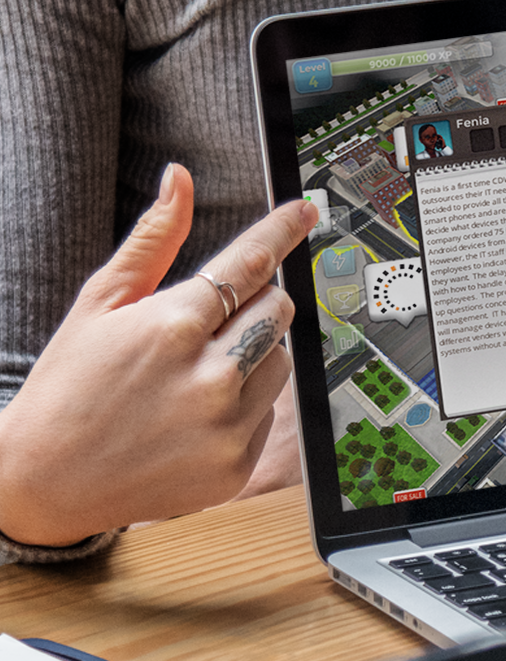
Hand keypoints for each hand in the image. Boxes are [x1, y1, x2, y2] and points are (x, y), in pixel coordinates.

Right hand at [0, 164, 317, 546]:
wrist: (46, 480)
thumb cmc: (69, 385)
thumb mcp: (99, 304)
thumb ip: (152, 240)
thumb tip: (180, 180)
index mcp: (173, 326)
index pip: (251, 262)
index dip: (282, 231)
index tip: (304, 211)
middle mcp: (209, 375)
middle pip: (277, 309)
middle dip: (257, 301)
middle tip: (215, 317)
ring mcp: (226, 424)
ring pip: (281, 359)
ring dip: (254, 354)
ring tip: (196, 371)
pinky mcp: (237, 463)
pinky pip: (270, 411)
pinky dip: (245, 403)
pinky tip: (196, 412)